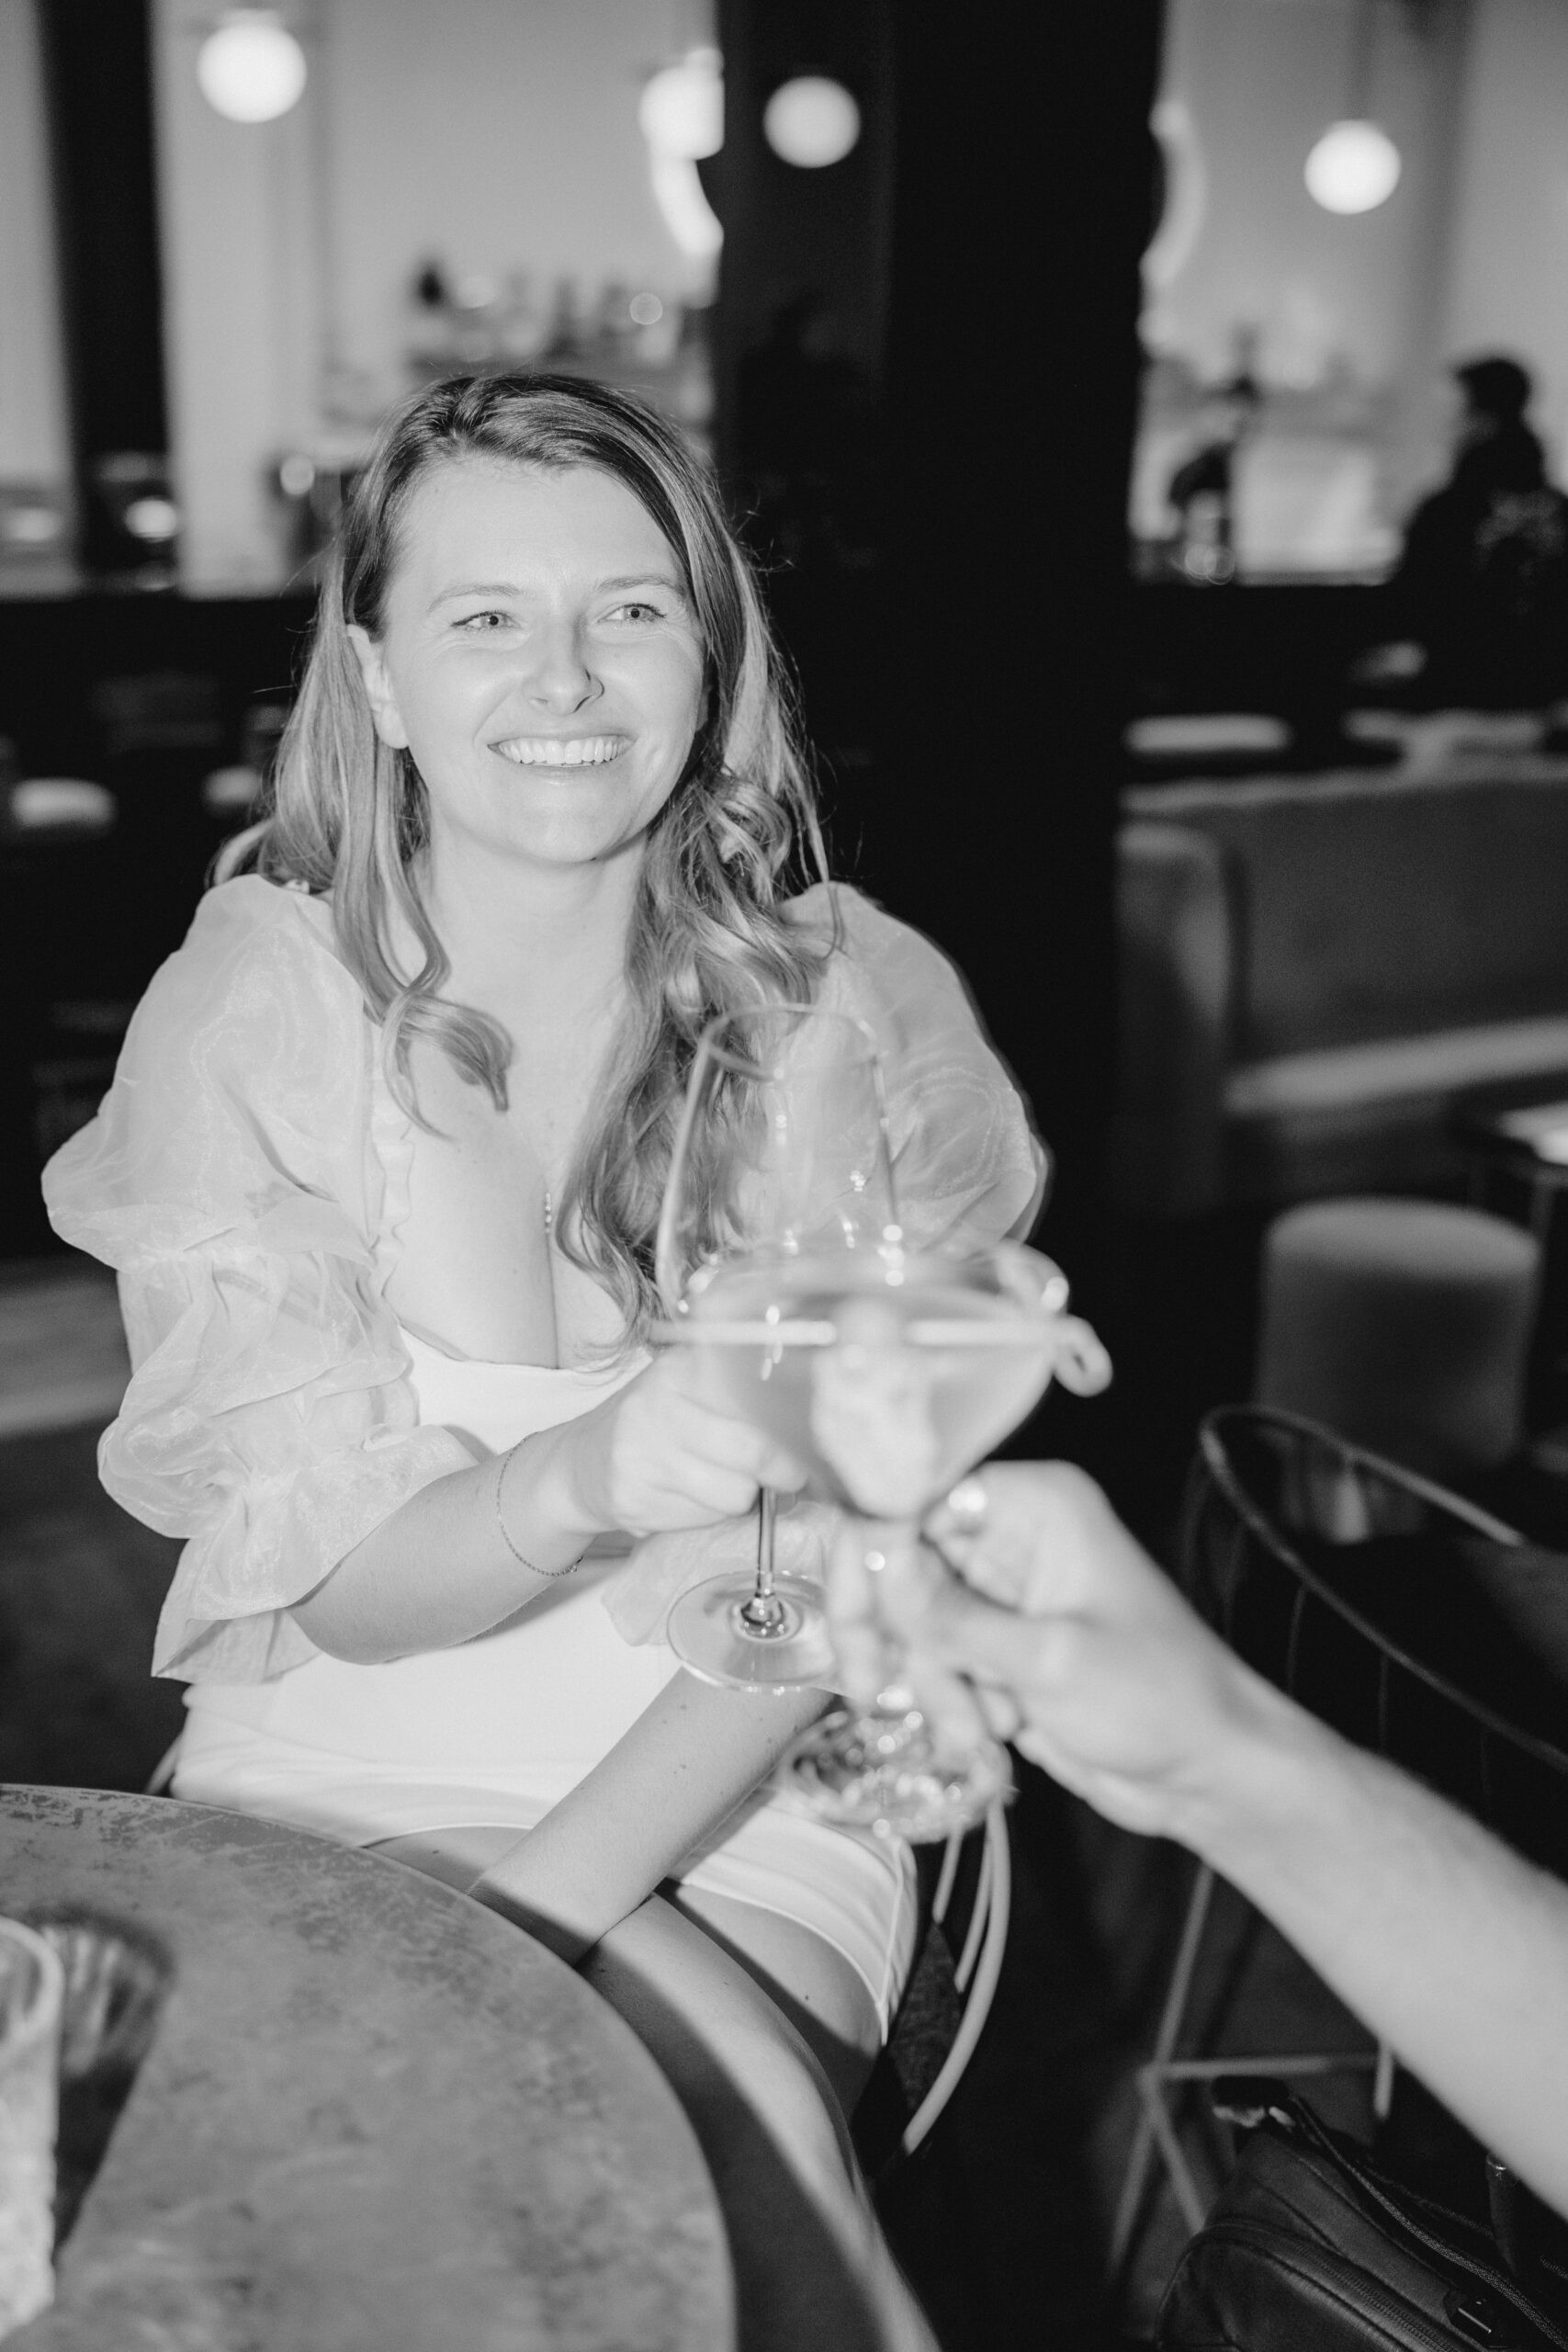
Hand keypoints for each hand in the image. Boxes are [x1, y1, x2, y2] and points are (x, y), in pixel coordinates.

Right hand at [554, 1346, 807, 1538]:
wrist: (580, 1464)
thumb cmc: (653, 1424)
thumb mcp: (687, 1388)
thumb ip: (738, 1393)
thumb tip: (808, 1425)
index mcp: (678, 1372)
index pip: (755, 1398)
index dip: (791, 1429)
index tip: (810, 1445)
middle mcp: (655, 1408)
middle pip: (752, 1452)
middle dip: (780, 1473)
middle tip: (790, 1477)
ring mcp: (639, 1456)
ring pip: (732, 1495)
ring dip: (740, 1498)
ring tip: (724, 1484)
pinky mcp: (632, 1500)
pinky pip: (701, 1519)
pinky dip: (707, 1516)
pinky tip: (688, 1499)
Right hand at [837, 1463, 1280, 1839]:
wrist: (1206, 1775)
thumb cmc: (1157, 1699)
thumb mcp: (1051, 1660)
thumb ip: (955, 1617)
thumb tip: (877, 1560)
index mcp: (1037, 1505)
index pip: (917, 1495)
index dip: (875, 1551)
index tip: (856, 1619)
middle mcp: (1011, 1535)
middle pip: (898, 1559)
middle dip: (896, 1634)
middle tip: (877, 1689)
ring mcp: (999, 1594)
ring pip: (907, 1619)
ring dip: (929, 1684)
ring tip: (977, 1731)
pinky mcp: (994, 1646)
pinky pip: (930, 1661)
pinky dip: (944, 1703)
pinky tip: (987, 1738)